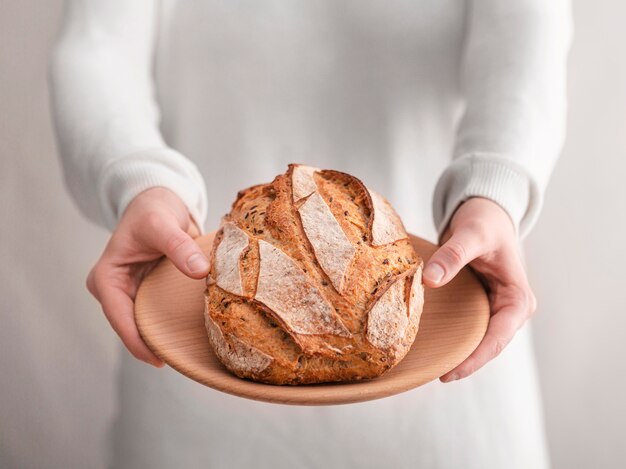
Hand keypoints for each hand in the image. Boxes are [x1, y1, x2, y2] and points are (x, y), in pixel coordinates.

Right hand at [86, 187, 209, 366]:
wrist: (160, 201)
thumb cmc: (153, 209)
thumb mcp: (162, 223)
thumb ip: (178, 246)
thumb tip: (199, 270)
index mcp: (106, 277)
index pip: (119, 316)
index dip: (137, 340)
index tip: (158, 359)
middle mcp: (114, 291)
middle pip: (131, 327)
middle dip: (151, 345)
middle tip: (180, 362)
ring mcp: (131, 294)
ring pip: (145, 325)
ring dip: (163, 337)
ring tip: (188, 354)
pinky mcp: (148, 294)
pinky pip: (158, 316)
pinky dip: (171, 325)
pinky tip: (191, 337)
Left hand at [422, 197, 536, 381]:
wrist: (485, 211)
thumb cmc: (485, 220)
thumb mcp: (471, 234)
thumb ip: (452, 256)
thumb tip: (429, 281)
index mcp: (518, 298)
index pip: (497, 338)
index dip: (474, 359)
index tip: (448, 373)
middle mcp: (510, 308)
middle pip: (488, 345)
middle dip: (465, 362)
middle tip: (433, 376)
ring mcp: (495, 308)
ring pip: (478, 339)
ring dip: (458, 353)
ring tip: (429, 367)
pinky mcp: (480, 304)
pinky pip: (467, 327)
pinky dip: (453, 336)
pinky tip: (431, 345)